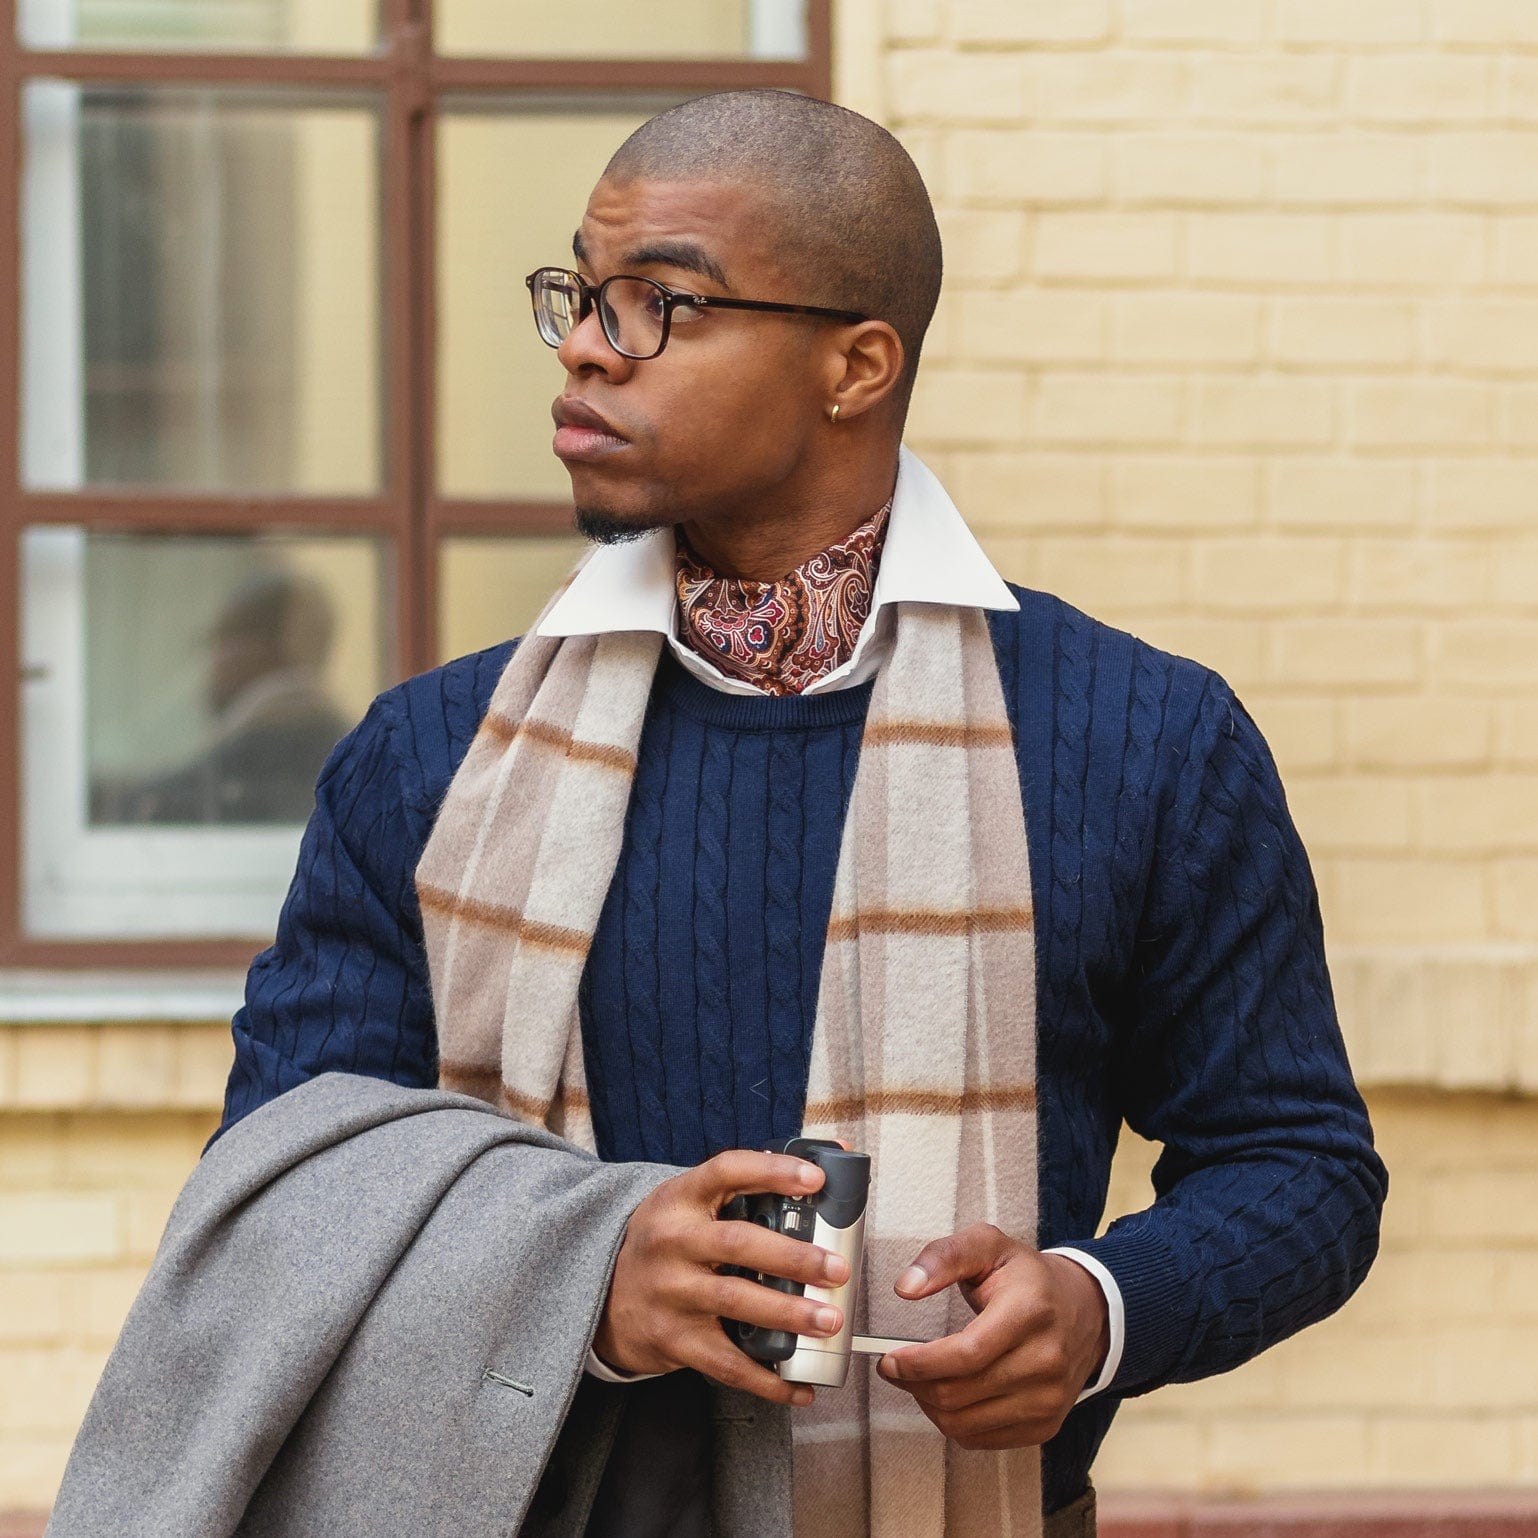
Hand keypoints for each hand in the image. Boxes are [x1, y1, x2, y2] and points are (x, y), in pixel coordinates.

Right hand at [593, 1149, 851, 1407]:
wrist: (601, 1292)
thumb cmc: (668, 1241)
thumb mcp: (690, 1202)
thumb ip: (747, 1185)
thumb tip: (828, 1159)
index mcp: (681, 1198)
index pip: (727, 1171)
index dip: (772, 1170)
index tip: (815, 1178)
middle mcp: (672, 1242)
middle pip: (738, 1244)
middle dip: (793, 1257)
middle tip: (837, 1270)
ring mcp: (670, 1292)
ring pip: (734, 1301)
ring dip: (787, 1313)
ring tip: (829, 1321)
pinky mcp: (672, 1340)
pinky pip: (725, 1363)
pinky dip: (766, 1379)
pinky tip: (799, 1386)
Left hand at [876, 1223, 1108, 1449]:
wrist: (1085, 1310)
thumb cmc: (1029, 1278)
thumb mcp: (987, 1246)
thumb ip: (943, 1257)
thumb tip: (906, 1287)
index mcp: (1030, 1311)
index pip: (967, 1353)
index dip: (920, 1363)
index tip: (890, 1358)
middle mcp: (1046, 1360)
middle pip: (961, 1392)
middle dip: (914, 1383)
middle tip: (894, 1368)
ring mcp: (1049, 1398)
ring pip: (966, 1423)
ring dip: (928, 1405)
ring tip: (917, 1380)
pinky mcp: (1046, 1424)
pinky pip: (982, 1439)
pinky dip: (952, 1422)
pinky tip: (946, 1396)